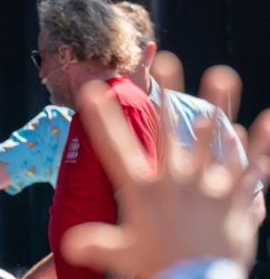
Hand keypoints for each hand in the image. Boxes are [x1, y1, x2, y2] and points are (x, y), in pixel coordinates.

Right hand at [60, 80, 269, 276]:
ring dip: (218, 105)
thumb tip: (68, 242)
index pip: (116, 147)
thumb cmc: (158, 268)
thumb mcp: (122, 254)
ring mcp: (210, 189)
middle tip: (167, 61)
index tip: (93, 90)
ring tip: (221, 74)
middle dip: (168, 93)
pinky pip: (255, 167)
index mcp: (143, 190)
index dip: (102, 117)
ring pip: (215, 139)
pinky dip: (262, 143)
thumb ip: (96, 243)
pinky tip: (268, 118)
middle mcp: (176, 182)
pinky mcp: (239, 200)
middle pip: (170, 129)